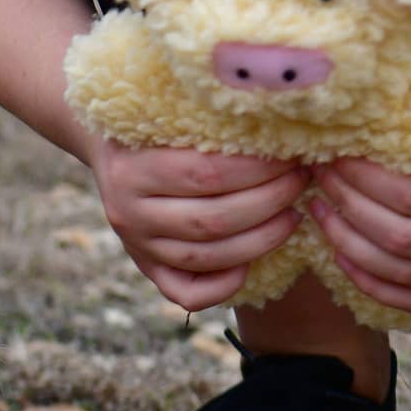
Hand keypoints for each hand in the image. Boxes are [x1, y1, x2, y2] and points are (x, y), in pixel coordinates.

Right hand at [87, 137, 309, 310]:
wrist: (110, 153)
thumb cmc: (153, 128)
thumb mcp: (166, 117)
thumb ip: (209, 125)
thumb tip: (279, 129)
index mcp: (131, 170)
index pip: (207, 174)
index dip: (259, 169)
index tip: (291, 155)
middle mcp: (129, 213)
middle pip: (212, 220)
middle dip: (270, 201)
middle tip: (300, 181)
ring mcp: (136, 246)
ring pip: (207, 257)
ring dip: (262, 239)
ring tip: (292, 215)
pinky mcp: (146, 269)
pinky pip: (187, 294)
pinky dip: (223, 287)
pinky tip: (249, 264)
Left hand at [308, 159, 410, 312]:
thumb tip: (384, 112)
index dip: (366, 178)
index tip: (335, 156)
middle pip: (402, 236)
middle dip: (349, 206)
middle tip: (321, 178)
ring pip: (402, 271)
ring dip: (349, 244)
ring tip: (320, 212)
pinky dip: (372, 284)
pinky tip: (340, 259)